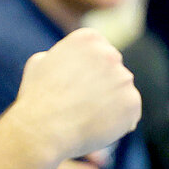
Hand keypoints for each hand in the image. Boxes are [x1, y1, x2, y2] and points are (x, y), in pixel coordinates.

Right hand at [7, 28, 140, 165]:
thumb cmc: (36, 99)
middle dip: (102, 86)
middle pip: (113, 71)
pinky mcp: (132, 102)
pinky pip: (129, 113)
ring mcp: (124, 78)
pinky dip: (118, 123)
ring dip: (111, 104)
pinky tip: (96, 128)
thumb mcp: (38, 64)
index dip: (88, 71)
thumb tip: (67, 60)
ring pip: (122, 92)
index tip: (74, 85)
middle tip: (80, 104)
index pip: (100, 52)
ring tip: (85, 118)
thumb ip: (60, 56)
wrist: (42, 129)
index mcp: (88, 39)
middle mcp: (110, 54)